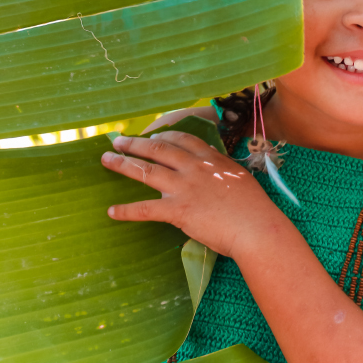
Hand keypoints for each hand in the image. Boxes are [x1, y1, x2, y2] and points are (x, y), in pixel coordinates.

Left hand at [101, 131, 281, 258]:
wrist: (256, 227)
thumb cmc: (254, 207)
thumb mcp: (239, 178)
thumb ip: (221, 171)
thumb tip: (214, 171)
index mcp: (210, 158)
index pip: (182, 138)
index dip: (163, 135)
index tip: (152, 135)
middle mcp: (194, 168)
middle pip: (158, 148)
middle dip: (135, 143)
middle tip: (118, 141)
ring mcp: (184, 187)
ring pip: (146, 171)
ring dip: (123, 164)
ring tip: (106, 159)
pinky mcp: (178, 210)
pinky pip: (145, 209)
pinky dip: (126, 210)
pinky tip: (112, 211)